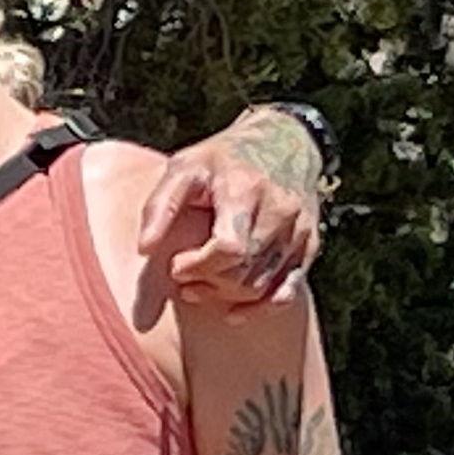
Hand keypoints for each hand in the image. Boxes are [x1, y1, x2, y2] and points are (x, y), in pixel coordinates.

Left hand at [138, 111, 322, 311]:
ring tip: (198, 288)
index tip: (175, 264)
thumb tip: (144, 249)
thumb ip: (161, 206)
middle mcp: (279, 212)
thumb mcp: (184, 167)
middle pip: (245, 272)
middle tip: (183, 279)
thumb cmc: (222, 158)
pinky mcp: (308, 244)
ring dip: (227, 297)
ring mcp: (298, 230)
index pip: (229, 249)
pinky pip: (288, 289)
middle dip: (208, 284)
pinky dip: (260, 307)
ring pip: (263, 285)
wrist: (282, 142)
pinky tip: (234, 313)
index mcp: (245, 191)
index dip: (198, 266)